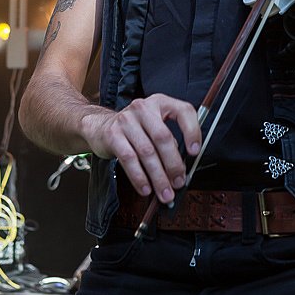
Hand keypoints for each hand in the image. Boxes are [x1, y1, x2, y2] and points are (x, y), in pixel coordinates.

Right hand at [82, 94, 200, 202]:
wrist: (100, 126)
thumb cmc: (135, 130)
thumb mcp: (154, 127)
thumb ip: (169, 142)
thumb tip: (181, 170)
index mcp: (161, 103)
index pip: (183, 111)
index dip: (192, 132)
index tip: (195, 152)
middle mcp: (143, 108)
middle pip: (163, 138)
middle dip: (173, 164)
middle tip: (178, 182)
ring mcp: (126, 120)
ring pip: (147, 152)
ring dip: (158, 176)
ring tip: (164, 192)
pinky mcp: (112, 134)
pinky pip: (128, 159)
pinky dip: (139, 177)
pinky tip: (146, 188)